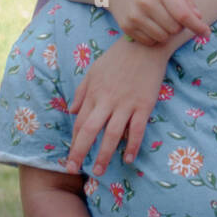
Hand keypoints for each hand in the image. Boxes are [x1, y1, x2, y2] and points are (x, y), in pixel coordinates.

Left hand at [67, 38, 168, 174]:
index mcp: (94, 93)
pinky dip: (132, 145)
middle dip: (80, 152)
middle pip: (90, 131)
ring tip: (99, 171)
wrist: (146, 45)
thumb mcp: (94, 70)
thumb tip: (70, 111)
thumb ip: (82, 91)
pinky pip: (136, 129)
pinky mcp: (144, 105)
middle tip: (72, 170)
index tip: (70, 157)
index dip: (74, 141)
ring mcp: (126, 104)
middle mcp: (107, 101)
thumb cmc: (118, 57)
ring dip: (104, 154)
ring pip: (112, 134)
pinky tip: (127, 158)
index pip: (80, 122)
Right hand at [103, 0, 210, 46]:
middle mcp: (146, 2)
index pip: (183, 15)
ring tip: (162, 21)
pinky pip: (150, 42)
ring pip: (163, 37)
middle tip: (174, 18)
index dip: (198, 26)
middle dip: (179, 27)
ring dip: (168, 33)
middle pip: (175, 29)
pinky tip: (151, 25)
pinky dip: (155, 37)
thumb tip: (199, 19)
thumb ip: (186, 2)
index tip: (207, 33)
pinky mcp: (126, 27)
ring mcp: (134, 16)